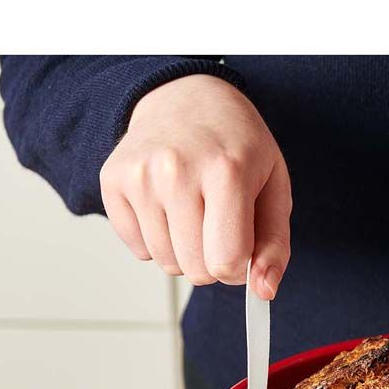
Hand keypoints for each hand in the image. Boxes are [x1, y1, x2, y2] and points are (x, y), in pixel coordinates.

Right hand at [99, 74, 290, 300]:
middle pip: (196, 269)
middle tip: (218, 225)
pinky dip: (157, 241)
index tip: (242, 248)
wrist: (185, 97)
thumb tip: (263, 291)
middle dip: (213, 261)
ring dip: (185, 251)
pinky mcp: (112, 181)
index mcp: (227, 170)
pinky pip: (139, 249)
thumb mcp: (274, 186)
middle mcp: (177, 170)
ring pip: (166, 263)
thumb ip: (275, 244)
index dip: (239, 268)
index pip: (226, 261)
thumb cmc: (236, 144)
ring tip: (194, 212)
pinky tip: (169, 207)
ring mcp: (140, 175)